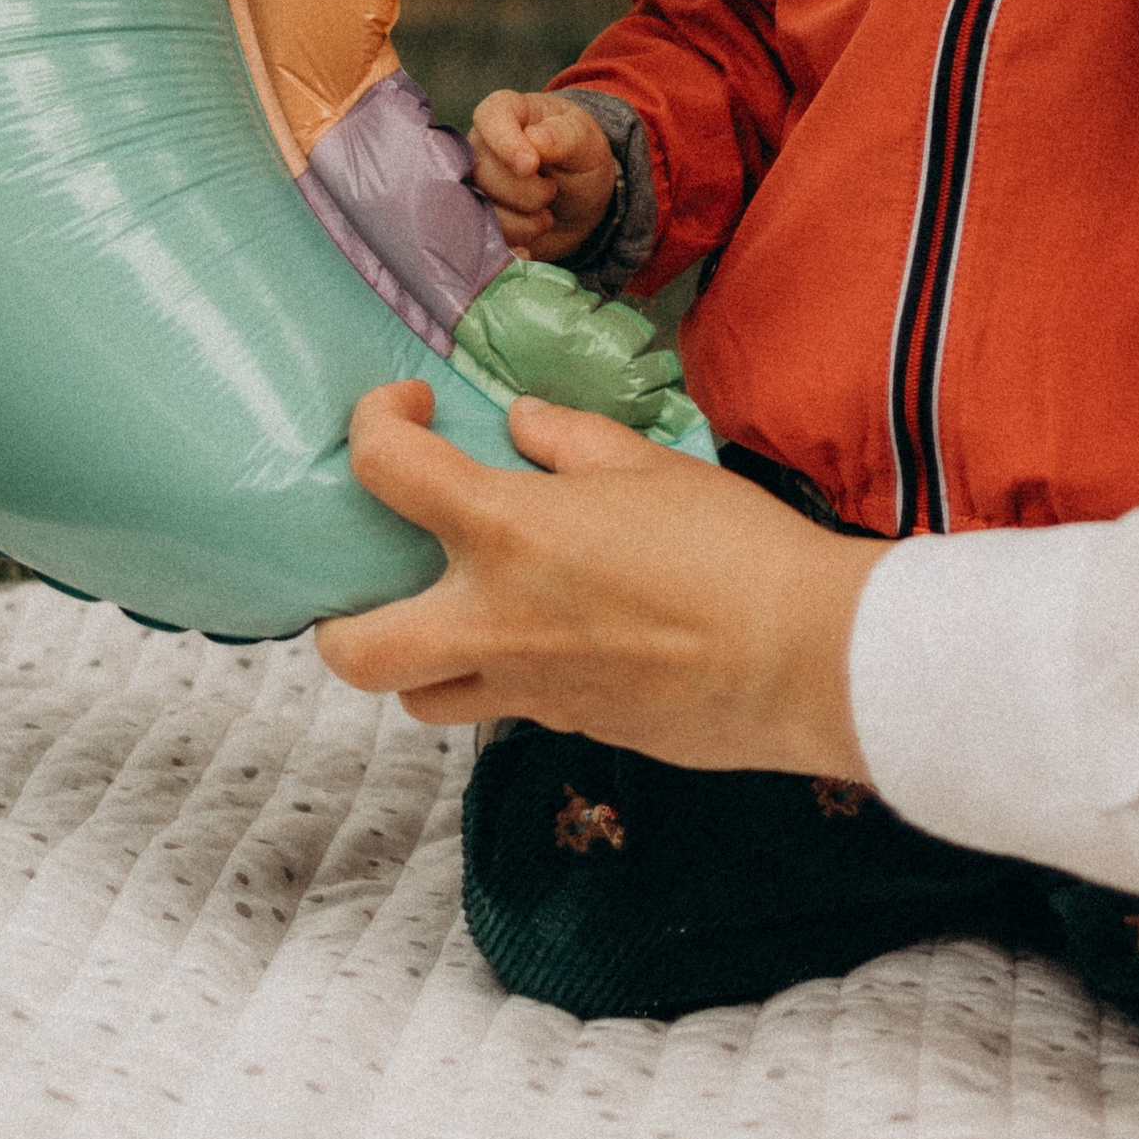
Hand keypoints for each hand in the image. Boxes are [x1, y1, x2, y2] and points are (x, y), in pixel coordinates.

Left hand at [316, 380, 883, 767]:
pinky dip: (497, 672)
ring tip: (454, 607)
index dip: (374, 426)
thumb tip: (521, 423)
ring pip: (417, 698)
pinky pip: (498, 708)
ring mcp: (525, 689)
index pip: (387, 472)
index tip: (407, 410)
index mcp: (509, 533)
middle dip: (335, 614)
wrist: (802, 656)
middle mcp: (494, 622)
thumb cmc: (734, 548)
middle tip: (375, 568)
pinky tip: (548, 632)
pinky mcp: (565, 728)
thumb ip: (569, 441)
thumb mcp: (649, 465)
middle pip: (353, 650)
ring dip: (415, 655)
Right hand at [471, 89, 617, 258]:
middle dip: (523, 191)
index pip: (491, 116)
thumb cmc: (580, 159)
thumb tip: (535, 140)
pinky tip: (528, 246)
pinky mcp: (477, 218)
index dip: (506, 142)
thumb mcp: (585, 142)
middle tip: (552, 192)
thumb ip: (564, 136)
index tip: (531, 165)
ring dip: (518, 222)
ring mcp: (475, 183)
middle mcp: (482, 145)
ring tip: (546, 218)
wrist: (580, 204)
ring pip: (477, 207)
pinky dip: (508, 244)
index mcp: (508, 112)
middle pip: (482, 170)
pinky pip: (480, 236)